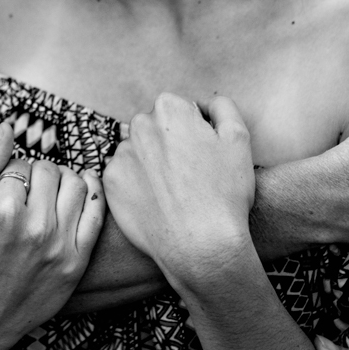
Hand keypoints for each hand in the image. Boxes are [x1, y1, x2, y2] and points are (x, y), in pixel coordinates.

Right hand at [0, 123, 105, 349]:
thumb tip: (8, 126)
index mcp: (3, 210)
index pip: (21, 164)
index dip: (11, 172)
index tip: (4, 190)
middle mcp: (36, 227)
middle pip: (50, 170)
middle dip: (37, 173)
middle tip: (25, 191)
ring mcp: (60, 247)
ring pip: (76, 185)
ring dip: (63, 180)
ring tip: (48, 193)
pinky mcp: (76, 264)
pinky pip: (96, 213)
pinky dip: (92, 192)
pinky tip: (82, 189)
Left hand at [103, 92, 255, 279]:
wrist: (201, 246)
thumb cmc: (225, 193)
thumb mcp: (239, 139)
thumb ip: (222, 107)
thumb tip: (205, 104)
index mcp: (169, 108)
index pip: (179, 110)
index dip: (193, 133)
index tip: (202, 157)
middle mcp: (138, 125)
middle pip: (155, 129)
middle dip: (169, 145)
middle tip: (190, 177)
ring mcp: (120, 155)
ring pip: (138, 153)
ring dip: (152, 165)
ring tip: (174, 194)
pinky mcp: (109, 183)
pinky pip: (124, 177)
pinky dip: (137, 187)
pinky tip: (157, 204)